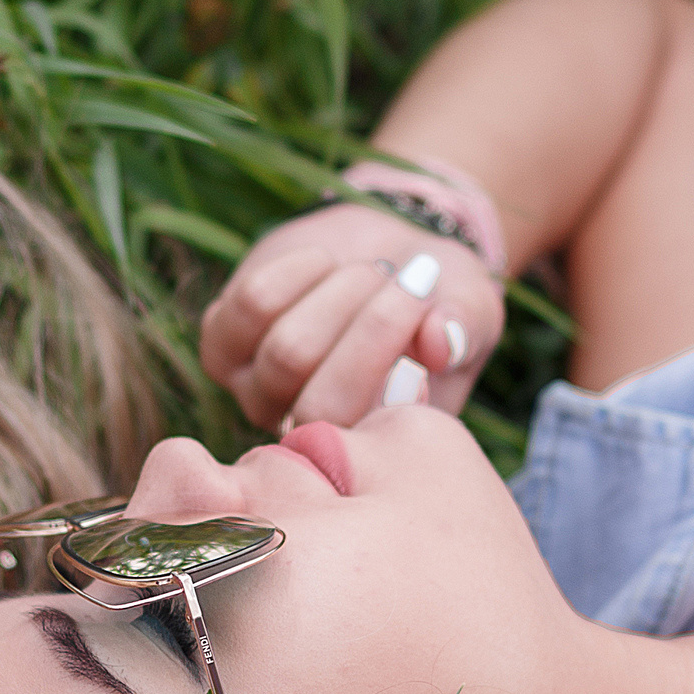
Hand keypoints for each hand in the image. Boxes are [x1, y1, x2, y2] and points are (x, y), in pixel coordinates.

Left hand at [199, 200, 502, 429]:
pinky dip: (296, 272)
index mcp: (370, 444)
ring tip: (375, 270)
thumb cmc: (440, 295)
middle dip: (374, 330)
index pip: (366, 437)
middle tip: (414, 281)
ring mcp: (258, 389)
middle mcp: (305, 430)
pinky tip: (324, 262)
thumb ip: (464, 327)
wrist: (390, 249)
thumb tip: (442, 343)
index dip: (393, 375)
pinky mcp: (223, 338)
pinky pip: (250, 307)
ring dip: (341, 294)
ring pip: (287, 352)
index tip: (430, 317)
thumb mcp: (470, 306)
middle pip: (320, 403)